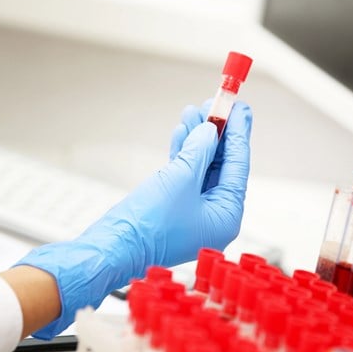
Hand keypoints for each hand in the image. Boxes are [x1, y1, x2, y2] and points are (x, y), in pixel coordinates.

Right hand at [17, 101, 251, 337]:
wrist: (113, 246)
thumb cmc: (149, 225)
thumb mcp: (180, 178)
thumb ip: (200, 151)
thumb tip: (210, 131)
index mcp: (226, 216)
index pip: (238, 167)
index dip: (239, 133)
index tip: (239, 107)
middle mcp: (213, 216)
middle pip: (221, 165)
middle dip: (216, 133)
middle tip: (218, 105)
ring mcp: (193, 212)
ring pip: (201, 167)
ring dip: (197, 139)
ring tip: (194, 111)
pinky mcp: (173, 208)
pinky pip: (184, 175)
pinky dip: (182, 153)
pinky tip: (181, 131)